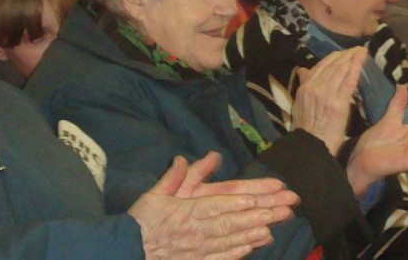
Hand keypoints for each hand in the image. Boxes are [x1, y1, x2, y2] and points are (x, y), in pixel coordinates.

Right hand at [128, 155, 283, 258]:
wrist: (128, 252)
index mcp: (186, 211)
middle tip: (280, 210)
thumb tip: (183, 157)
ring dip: (253, 233)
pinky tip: (254, 246)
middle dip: (256, 216)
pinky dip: (238, 252)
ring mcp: (198, 249)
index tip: (253, 197)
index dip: (234, 202)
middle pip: (229, 222)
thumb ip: (173, 177)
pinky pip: (221, 258)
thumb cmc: (142, 221)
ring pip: (230, 240)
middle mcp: (196, 230)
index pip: (214, 205)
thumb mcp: (154, 195)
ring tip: (274, 226)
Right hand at [292, 47, 366, 154]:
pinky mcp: (338, 102)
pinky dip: (356, 67)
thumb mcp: (299, 105)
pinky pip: (349, 80)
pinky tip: (362, 58)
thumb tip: (302, 69)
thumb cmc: (308, 129)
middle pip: (332, 64)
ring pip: (341, 69)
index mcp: (305, 87)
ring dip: (353, 57)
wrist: (311, 146)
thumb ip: (304, 85)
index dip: (334, 57)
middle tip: (357, 49)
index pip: (321, 65)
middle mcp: (314, 87)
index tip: (344, 53)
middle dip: (346, 55)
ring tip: (362, 51)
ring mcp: (326, 94)